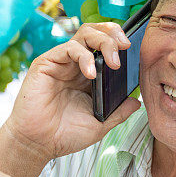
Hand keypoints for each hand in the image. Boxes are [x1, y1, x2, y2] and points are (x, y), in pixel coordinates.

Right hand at [3, 22, 140, 162]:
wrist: (38, 144)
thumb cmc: (64, 134)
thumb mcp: (100, 123)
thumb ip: (118, 112)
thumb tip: (137, 101)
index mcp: (89, 74)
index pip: (106, 45)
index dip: (120, 42)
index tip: (135, 51)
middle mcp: (75, 63)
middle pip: (96, 32)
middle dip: (114, 33)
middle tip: (126, 47)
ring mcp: (61, 62)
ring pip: (84, 34)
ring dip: (103, 42)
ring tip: (113, 63)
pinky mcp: (46, 63)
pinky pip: (68, 48)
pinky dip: (84, 57)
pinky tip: (90, 74)